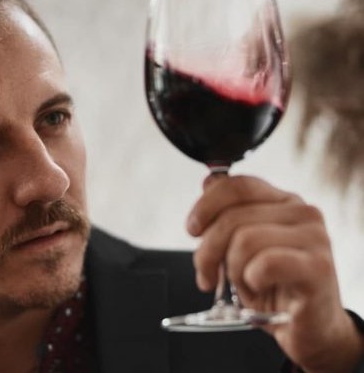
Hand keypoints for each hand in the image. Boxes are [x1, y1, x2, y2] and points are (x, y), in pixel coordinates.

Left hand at [187, 174, 363, 372]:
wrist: (307, 329)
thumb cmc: (274, 287)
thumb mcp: (243, 247)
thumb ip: (229, 214)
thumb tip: (209, 181)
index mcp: (283, 202)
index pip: (237, 186)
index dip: (206, 206)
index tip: (193, 230)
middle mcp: (303, 213)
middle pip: (232, 218)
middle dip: (208, 251)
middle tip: (207, 276)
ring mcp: (314, 238)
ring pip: (244, 241)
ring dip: (232, 271)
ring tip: (242, 285)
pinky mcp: (317, 267)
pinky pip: (265, 264)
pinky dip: (251, 280)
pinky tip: (258, 288)